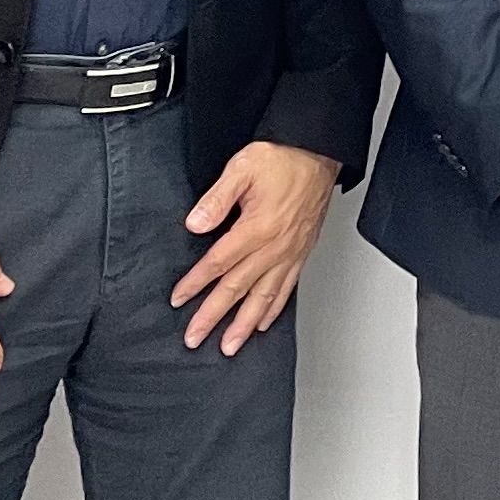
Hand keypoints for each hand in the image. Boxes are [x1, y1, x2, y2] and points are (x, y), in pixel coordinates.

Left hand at [170, 140, 339, 353]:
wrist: (319, 154)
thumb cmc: (283, 158)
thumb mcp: (243, 167)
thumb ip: (217, 198)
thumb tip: (195, 223)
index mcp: (257, 227)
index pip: (219, 263)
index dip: (196, 282)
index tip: (179, 299)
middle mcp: (275, 246)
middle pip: (238, 288)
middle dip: (213, 316)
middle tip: (195, 337)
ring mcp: (290, 253)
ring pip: (264, 297)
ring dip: (244, 324)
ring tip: (229, 345)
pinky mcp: (301, 252)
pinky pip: (287, 288)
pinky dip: (273, 309)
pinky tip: (263, 323)